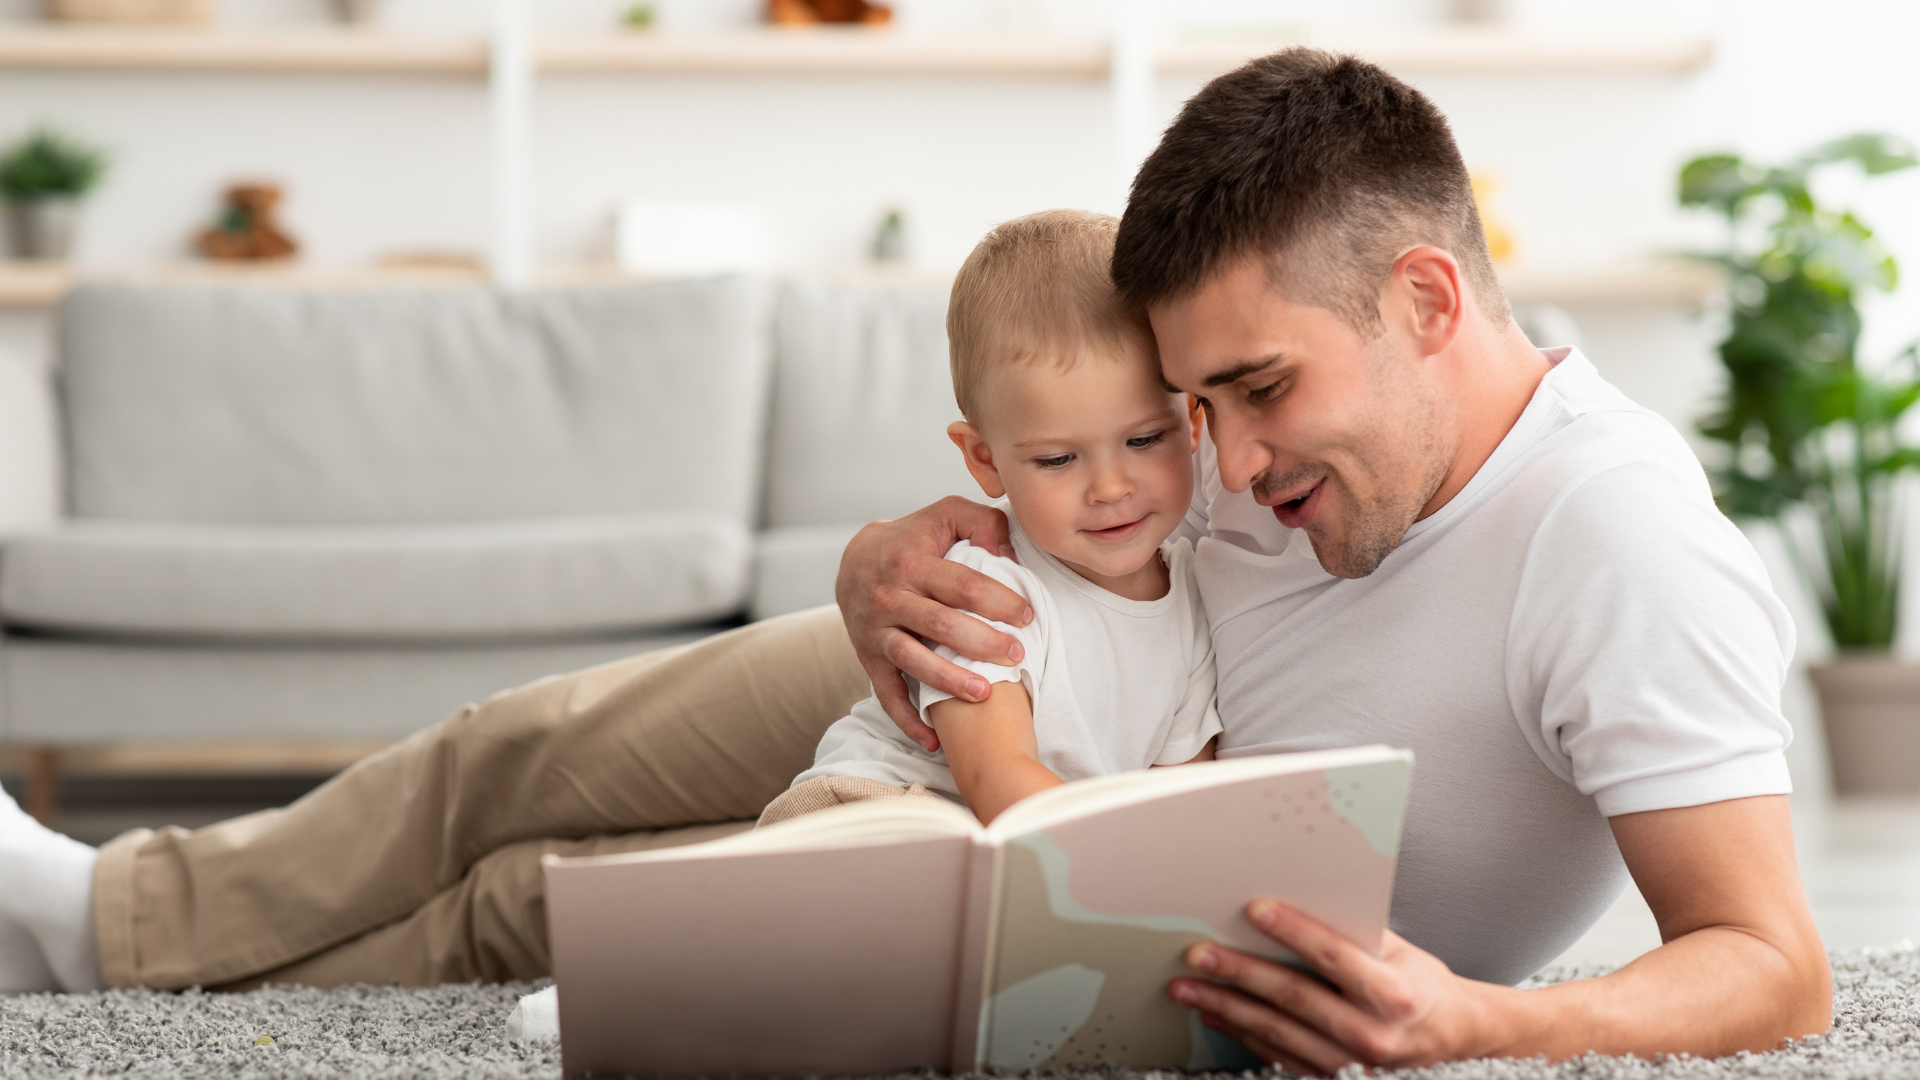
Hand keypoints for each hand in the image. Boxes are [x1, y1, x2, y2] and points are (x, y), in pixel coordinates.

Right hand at [835, 497, 1033, 751]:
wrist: (852, 560)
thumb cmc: (914, 538)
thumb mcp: (946, 514)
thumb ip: (983, 523)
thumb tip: (1009, 554)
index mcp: (912, 561)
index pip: (963, 584)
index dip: (999, 601)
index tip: (1027, 616)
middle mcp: (889, 596)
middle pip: (940, 625)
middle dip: (982, 643)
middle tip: (1017, 656)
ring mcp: (875, 630)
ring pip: (912, 660)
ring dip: (949, 681)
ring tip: (985, 693)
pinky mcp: (867, 658)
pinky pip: (885, 694)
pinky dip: (907, 721)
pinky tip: (934, 741)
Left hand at [1168, 900, 1500, 1074]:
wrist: (1451, 1039)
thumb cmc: (1420, 984)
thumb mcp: (1399, 949)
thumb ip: (1352, 932)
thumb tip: (1296, 898)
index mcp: (1393, 994)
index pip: (1333, 957)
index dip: (1292, 931)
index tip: (1253, 909)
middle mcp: (1372, 1034)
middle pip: (1293, 997)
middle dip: (1238, 972)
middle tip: (1198, 953)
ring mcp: (1351, 1064)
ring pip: (1277, 1031)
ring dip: (1226, 1007)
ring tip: (1188, 986)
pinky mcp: (1333, 1079)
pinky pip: (1278, 1056)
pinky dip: (1242, 1034)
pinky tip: (1214, 1013)